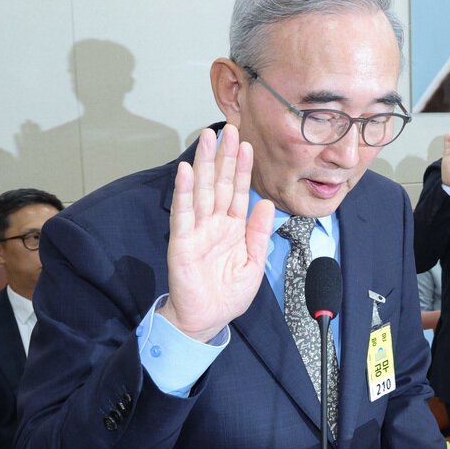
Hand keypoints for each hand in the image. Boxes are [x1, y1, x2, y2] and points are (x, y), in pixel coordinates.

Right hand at [157, 126, 274, 342]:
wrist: (208, 319)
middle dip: (224, 156)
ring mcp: (197, 230)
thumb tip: (267, 204)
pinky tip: (186, 171)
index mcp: (233, 227)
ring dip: (204, 164)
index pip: (238, 191)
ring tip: (208, 138)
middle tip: (229, 129)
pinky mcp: (182, 242)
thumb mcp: (254, 262)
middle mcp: (214, 224)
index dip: (242, 168)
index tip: (247, 144)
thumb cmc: (228, 294)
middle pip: (219, 183)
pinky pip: (184, 214)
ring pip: (202, 190)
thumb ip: (258, 233)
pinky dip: (184, 192)